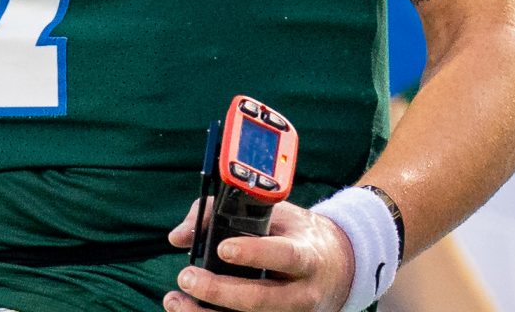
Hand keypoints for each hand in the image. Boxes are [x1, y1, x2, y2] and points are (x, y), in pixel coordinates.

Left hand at [165, 198, 353, 311]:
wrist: (339, 268)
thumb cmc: (298, 235)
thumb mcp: (276, 214)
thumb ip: (226, 214)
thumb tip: (179, 236)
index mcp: (306, 255)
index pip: (284, 255)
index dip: (255, 253)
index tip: (223, 248)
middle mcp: (302, 293)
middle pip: (262, 299)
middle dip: (220, 292)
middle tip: (186, 277)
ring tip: (175, 301)